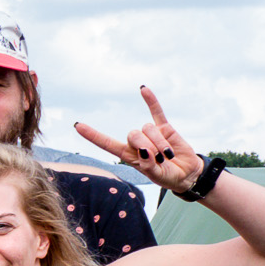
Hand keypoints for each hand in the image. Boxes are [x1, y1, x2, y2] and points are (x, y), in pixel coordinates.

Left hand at [75, 86, 199, 193]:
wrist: (186, 173)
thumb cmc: (168, 177)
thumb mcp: (157, 176)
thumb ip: (149, 166)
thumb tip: (144, 152)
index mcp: (128, 156)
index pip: (107, 144)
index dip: (93, 136)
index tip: (77, 126)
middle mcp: (136, 143)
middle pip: (132, 134)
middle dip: (147, 147)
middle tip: (159, 160)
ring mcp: (150, 134)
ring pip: (147, 128)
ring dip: (159, 142)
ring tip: (168, 155)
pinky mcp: (164, 127)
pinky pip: (156, 111)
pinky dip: (151, 100)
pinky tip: (143, 89)